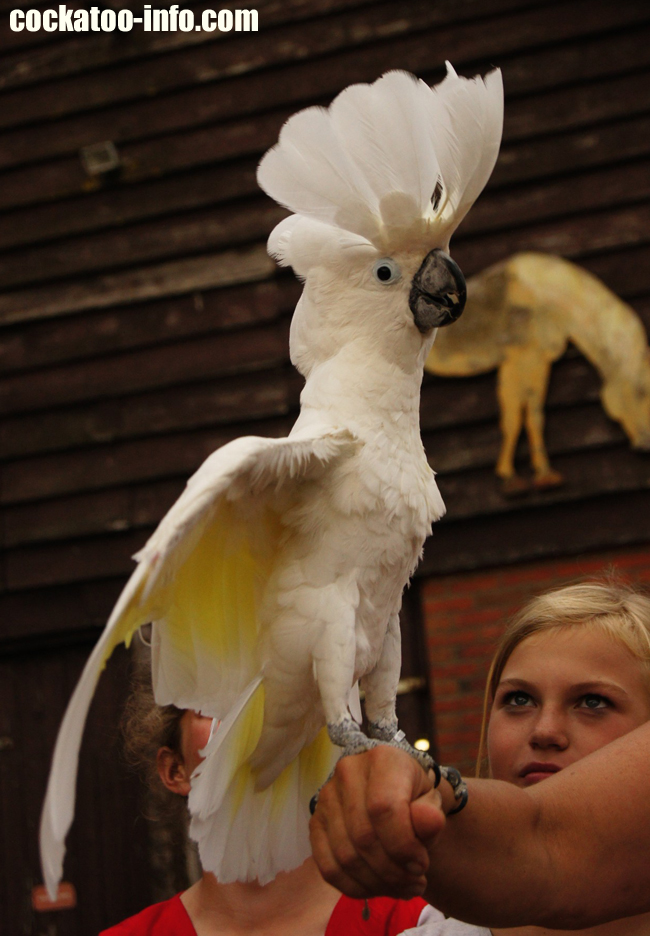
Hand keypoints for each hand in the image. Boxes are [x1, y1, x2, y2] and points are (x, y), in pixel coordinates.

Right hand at [310, 746, 445, 898]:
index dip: (403, 846)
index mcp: (382, 759)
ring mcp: (326, 797)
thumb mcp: (432, 802)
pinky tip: (378, 888)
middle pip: (363, 837)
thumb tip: (429, 822)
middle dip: (393, 871)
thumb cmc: (415, 798)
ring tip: (401, 886)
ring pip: (346, 857)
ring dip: (377, 883)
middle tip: (415, 882)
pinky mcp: (315, 823)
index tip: (421, 865)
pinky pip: (329, 867)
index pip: (384, 808)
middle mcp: (348, 772)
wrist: (395, 793)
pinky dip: (355, 887)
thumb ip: (432, 814)